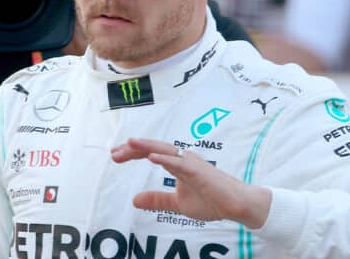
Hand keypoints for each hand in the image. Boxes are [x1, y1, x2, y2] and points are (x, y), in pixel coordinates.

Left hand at [111, 138, 270, 228]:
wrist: (236, 206)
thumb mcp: (177, 203)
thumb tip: (134, 200)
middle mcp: (183, 158)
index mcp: (177, 163)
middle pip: (153, 148)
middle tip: (113, 152)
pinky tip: (151, 156)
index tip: (114, 155)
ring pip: (165, 150)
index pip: (150, 153)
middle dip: (133, 148)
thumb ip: (157, 199)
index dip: (132, 153)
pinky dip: (165, 158)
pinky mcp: (199, 171)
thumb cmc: (211, 200)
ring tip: (129, 143)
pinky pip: (180, 163)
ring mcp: (191, 163)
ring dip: (146, 146)